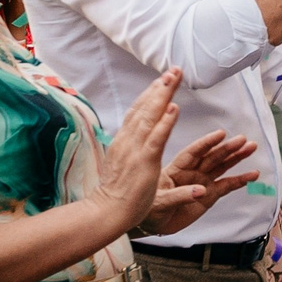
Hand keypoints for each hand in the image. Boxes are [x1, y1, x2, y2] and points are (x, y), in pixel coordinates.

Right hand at [91, 68, 182, 231]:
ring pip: (150, 117)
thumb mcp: (122, 163)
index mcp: (123, 140)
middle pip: (144, 107)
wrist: (107, 211)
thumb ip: (129, 148)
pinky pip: (157, 138)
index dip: (150, 94)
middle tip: (174, 70)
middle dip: (160, 87)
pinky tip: (174, 108)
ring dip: (163, 96)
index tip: (162, 79)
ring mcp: (135, 149)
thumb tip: (132, 136)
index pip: (137, 111)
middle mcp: (127, 140)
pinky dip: (165, 122)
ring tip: (174, 79)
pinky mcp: (144, 161)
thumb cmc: (117, 192)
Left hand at [141, 130, 260, 236]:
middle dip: (228, 148)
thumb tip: (201, 190)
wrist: (151, 224)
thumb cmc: (149, 208)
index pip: (194, 152)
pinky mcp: (209, 196)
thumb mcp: (160, 202)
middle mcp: (192, 172)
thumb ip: (180, 195)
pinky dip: (240, 180)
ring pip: (222, 167)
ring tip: (251, 148)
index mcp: (176, 169)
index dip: (207, 143)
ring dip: (236, 158)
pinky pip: (226, 186)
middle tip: (243, 140)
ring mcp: (202, 183)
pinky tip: (252, 175)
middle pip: (212, 157)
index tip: (221, 134)